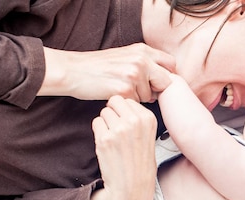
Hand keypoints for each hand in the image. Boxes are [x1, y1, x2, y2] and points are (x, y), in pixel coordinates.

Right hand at [40, 43, 174, 101]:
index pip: (170, 64)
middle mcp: (141, 60)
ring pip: (150, 95)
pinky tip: (115, 94)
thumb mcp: (125, 56)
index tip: (156, 82)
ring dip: (139, 97)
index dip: (165, 76)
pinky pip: (136, 103)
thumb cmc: (99, 66)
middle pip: (166, 82)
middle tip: (140, 90)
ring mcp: (134, 75)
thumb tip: (164, 79)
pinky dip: (127, 102)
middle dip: (156, 89)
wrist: (73, 71)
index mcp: (142, 50)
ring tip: (121, 89)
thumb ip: (145, 63)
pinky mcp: (125, 89)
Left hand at [90, 96, 157, 199]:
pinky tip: (108, 145)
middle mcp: (135, 121)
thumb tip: (120, 101)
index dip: (124, 111)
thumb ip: (137, 118)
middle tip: (117, 129)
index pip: (127, 100)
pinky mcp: (104, 139)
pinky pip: (96, 123)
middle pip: (114, 101)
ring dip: (106, 123)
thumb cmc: (140, 164)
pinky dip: (99, 132)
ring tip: (114, 140)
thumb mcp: (148, 136)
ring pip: (104, 112)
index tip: (128, 125)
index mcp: (148, 119)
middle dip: (113, 112)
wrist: (132, 188)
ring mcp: (119, 129)